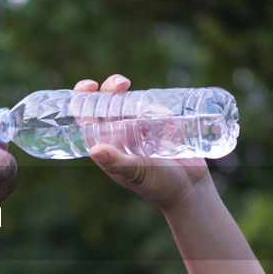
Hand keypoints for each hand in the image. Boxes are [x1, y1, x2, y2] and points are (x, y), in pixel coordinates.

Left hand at [73, 75, 210, 211]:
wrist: (189, 189)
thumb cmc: (158, 186)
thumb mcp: (135, 173)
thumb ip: (117, 163)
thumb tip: (94, 150)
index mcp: (106, 144)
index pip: (87, 118)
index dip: (82, 99)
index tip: (90, 86)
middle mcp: (120, 134)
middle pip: (108, 103)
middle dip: (111, 88)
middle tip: (121, 84)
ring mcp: (140, 129)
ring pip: (130, 102)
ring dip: (135, 95)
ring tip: (152, 109)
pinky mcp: (160, 126)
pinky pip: (155, 107)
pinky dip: (158, 106)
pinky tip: (167, 117)